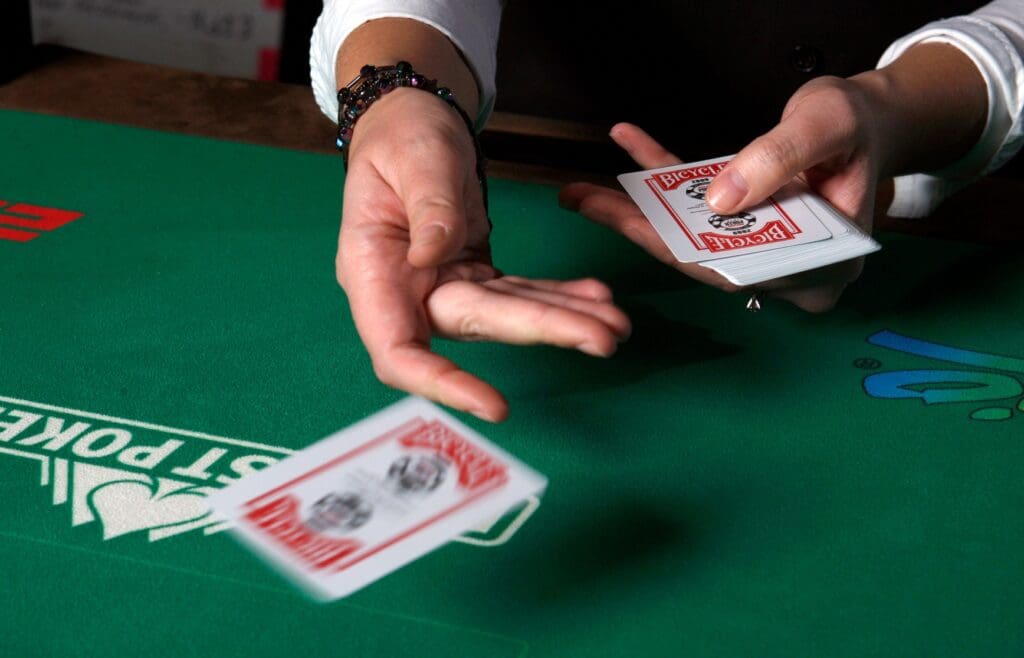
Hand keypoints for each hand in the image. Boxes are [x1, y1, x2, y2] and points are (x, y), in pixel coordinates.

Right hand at [338, 89, 630, 421]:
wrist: (413, 122)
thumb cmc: (400, 136)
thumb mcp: (413, 158)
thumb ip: (427, 206)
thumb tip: (433, 256)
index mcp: (373, 273)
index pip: (398, 350)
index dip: (441, 384)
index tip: (494, 404)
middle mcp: (407, 293)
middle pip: (475, 328)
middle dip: (540, 331)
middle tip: (603, 337)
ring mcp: (444, 288)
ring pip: (507, 316)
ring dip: (562, 319)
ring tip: (615, 323)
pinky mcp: (475, 277)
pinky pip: (521, 293)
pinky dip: (559, 296)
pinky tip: (596, 297)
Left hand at [561, 75, 886, 311]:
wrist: (873, 118)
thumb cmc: (861, 127)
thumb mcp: (826, 128)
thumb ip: (777, 161)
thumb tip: (721, 199)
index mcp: (818, 267)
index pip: (736, 268)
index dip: (679, 251)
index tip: (629, 227)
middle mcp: (784, 268)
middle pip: (702, 255)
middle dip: (640, 230)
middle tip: (583, 201)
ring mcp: (763, 250)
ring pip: (692, 234)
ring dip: (639, 209)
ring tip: (583, 190)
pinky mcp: (746, 224)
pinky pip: (697, 206)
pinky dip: (664, 178)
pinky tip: (630, 145)